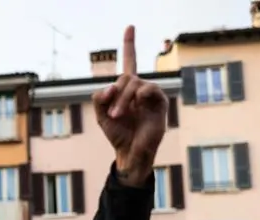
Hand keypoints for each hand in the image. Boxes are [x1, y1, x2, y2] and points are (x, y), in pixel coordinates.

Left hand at [93, 25, 167, 185]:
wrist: (130, 153)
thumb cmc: (118, 135)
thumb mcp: (102, 117)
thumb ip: (99, 101)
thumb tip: (107, 87)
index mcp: (126, 89)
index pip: (129, 62)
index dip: (129, 45)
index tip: (130, 27)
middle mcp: (140, 89)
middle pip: (126, 76)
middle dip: (115, 94)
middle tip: (111, 114)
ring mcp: (150, 95)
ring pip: (135, 83)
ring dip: (123, 98)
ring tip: (116, 115)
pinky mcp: (160, 103)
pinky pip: (150, 89)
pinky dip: (140, 95)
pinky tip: (137, 104)